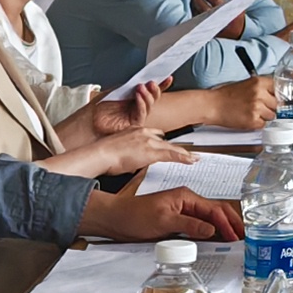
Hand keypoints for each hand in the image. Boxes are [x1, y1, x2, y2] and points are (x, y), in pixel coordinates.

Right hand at [56, 125, 190, 183]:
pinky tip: (191, 160)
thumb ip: (127, 152)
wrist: (99, 154)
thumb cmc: (103, 155)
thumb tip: (131, 161)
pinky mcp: (151, 151)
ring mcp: (148, 141)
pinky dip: (183, 157)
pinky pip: (172, 154)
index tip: (166, 144)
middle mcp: (143, 133)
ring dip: (183, 153)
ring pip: (170, 147)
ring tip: (193, 158)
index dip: (161, 141)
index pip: (153, 134)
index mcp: (134, 131)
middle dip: (174, 147)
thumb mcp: (117, 150)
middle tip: (186, 153)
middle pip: (164, 140)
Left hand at [83, 187, 241, 244]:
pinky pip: (199, 225)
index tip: (235, 236)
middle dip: (231, 223)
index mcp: (186, 197)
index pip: (214, 209)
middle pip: (216, 211)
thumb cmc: (136, 216)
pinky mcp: (178, 220)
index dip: (227, 223)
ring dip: (222, 228)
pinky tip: (215, 239)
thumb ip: (189, 225)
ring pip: (209, 218)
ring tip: (234, 239)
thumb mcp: (164, 221)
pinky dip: (210, 231)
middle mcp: (187, 201)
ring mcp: (183, 211)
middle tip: (242, 237)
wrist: (116, 219)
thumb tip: (212, 230)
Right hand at [222, 74, 283, 132]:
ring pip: (272, 115)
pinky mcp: (253, 120)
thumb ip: (262, 87)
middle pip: (277, 104)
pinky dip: (257, 124)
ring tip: (251, 112)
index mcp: (259, 82)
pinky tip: (247, 118)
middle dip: (270, 107)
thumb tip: (276, 94)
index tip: (274, 98)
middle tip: (258, 107)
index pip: (278, 88)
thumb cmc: (226, 95)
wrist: (212, 105)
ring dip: (264, 116)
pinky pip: (263, 124)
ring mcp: (257, 107)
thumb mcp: (246, 84)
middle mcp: (260, 94)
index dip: (276, 95)